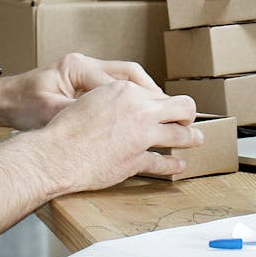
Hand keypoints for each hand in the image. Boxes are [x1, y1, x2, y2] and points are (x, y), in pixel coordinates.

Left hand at [0, 52, 161, 131]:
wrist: (3, 100)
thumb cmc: (21, 106)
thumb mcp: (47, 114)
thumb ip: (75, 116)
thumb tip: (103, 126)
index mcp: (76, 67)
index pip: (116, 82)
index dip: (138, 99)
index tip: (156, 114)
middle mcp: (84, 63)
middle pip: (128, 73)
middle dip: (150, 92)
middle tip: (170, 110)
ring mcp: (85, 69)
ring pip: (126, 77)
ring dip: (144, 93)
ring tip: (162, 111)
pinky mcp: (84, 80)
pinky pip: (116, 84)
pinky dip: (131, 97)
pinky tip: (141, 113)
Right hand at [38, 80, 201, 190]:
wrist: (58, 153)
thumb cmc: (68, 125)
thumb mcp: (93, 98)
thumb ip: (116, 97)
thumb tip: (132, 100)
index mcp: (127, 91)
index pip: (156, 92)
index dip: (165, 100)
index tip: (168, 106)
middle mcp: (139, 111)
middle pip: (181, 108)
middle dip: (188, 113)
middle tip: (190, 119)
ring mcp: (141, 138)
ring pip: (179, 136)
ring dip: (191, 138)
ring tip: (197, 139)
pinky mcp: (137, 161)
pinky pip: (163, 163)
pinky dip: (174, 165)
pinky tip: (179, 165)